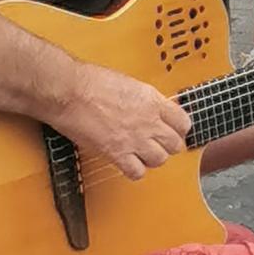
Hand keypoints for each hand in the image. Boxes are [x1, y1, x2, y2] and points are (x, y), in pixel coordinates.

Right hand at [61, 65, 192, 183]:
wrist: (70, 91)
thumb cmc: (91, 82)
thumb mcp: (128, 83)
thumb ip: (144, 99)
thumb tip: (150, 107)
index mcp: (152, 100)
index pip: (183, 122)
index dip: (179, 128)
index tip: (173, 130)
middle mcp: (148, 121)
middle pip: (175, 144)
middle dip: (168, 145)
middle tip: (159, 144)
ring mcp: (135, 139)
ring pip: (159, 160)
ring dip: (152, 158)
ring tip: (143, 154)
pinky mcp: (117, 153)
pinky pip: (137, 172)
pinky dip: (134, 170)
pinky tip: (127, 163)